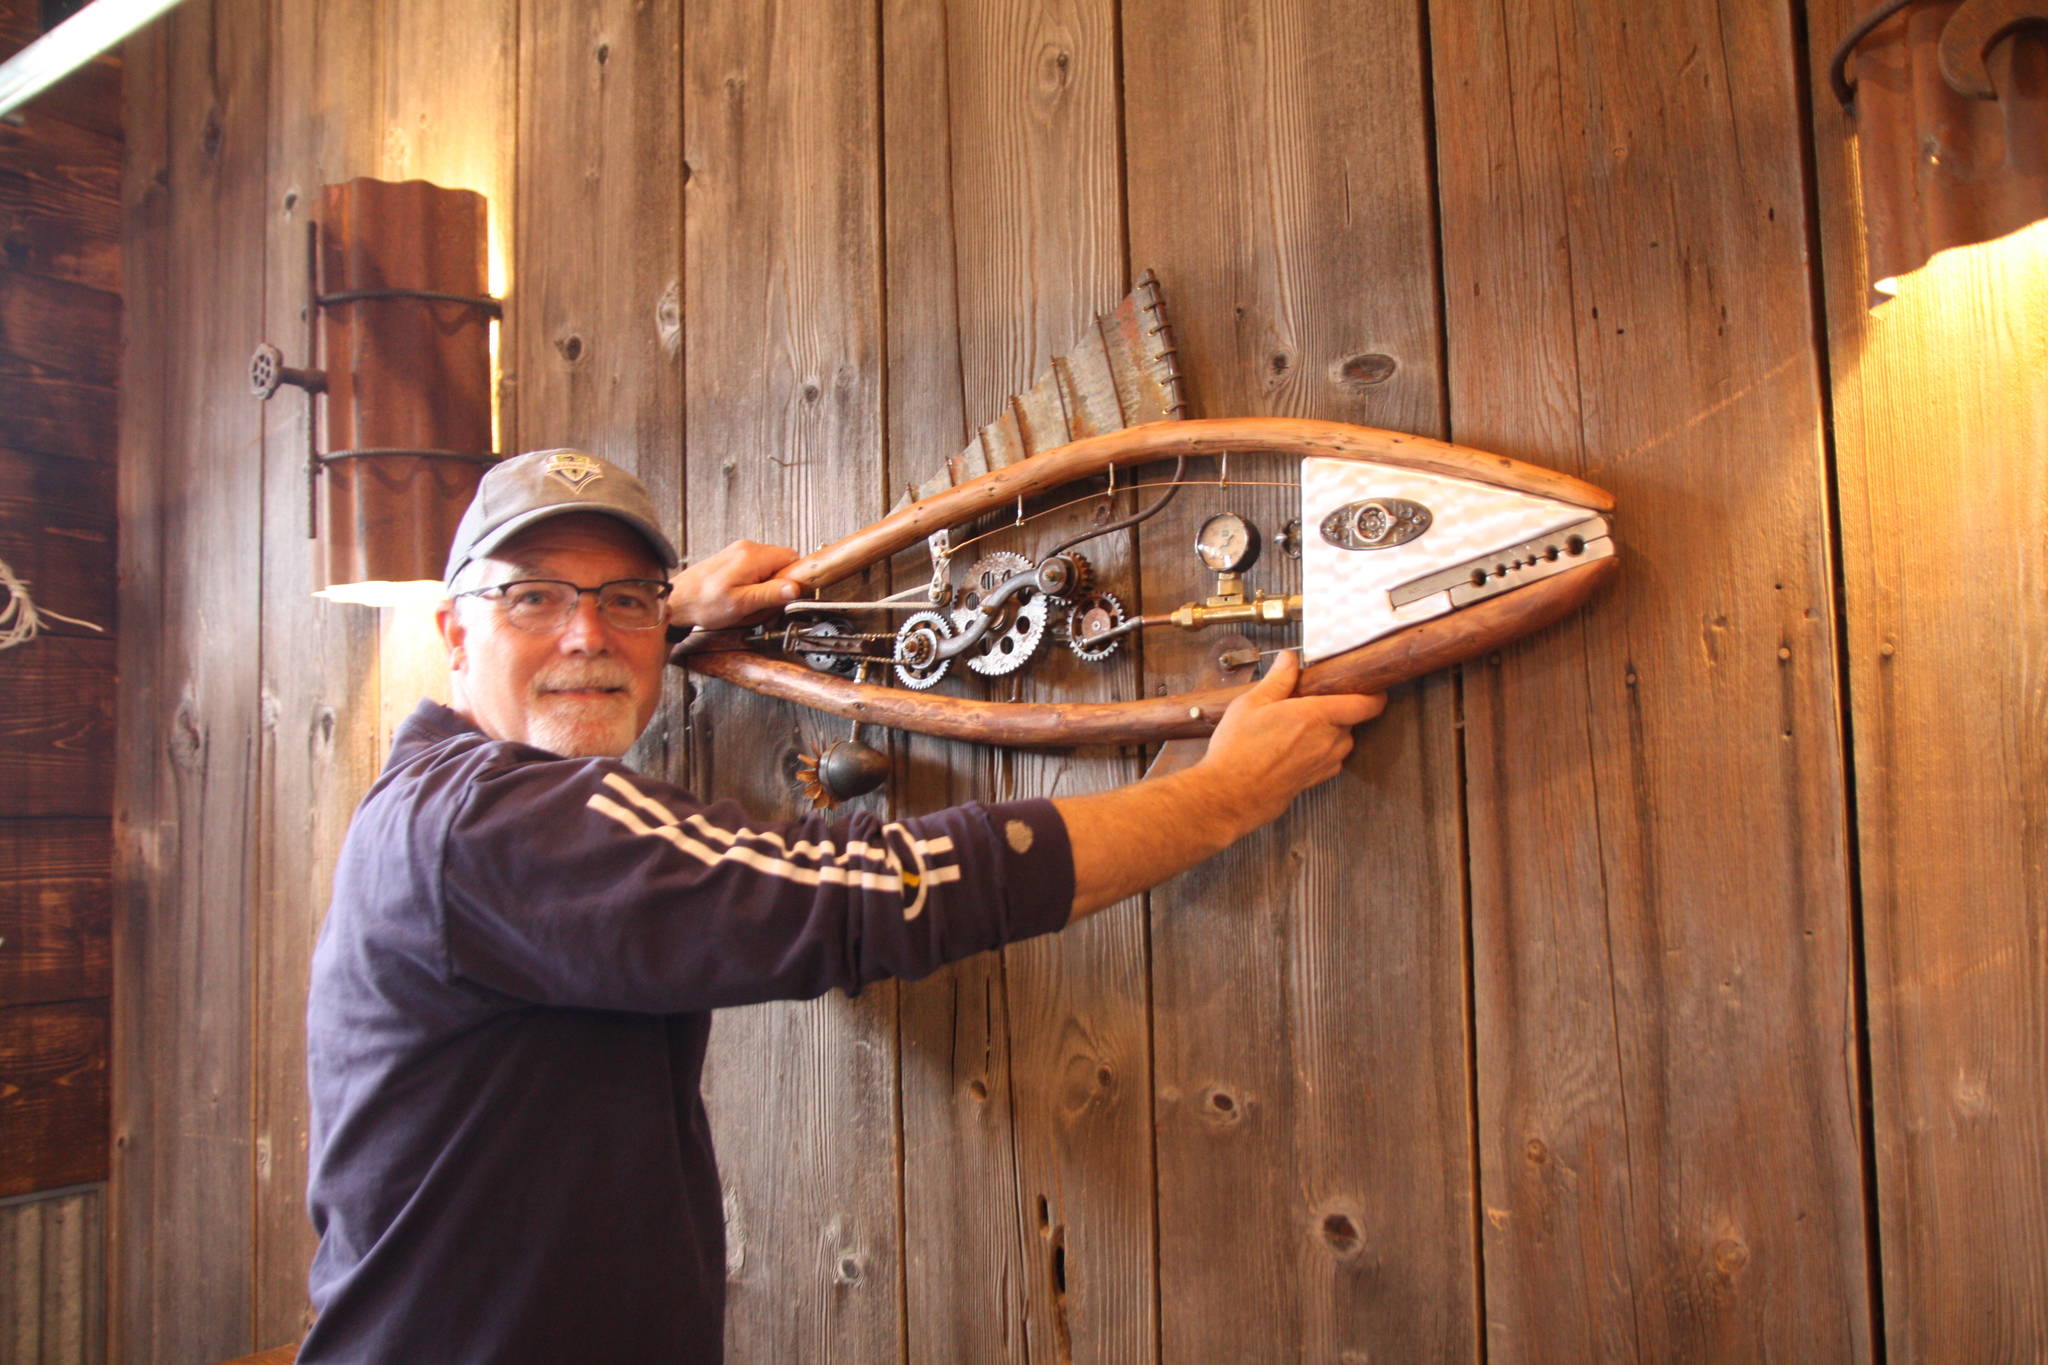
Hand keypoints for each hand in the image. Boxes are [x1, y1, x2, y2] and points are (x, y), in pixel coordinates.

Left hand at [668, 539, 803, 629]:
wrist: (676, 601)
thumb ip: (769, 594)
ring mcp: (739, 551)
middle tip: (766, 601)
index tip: (788, 593)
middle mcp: (746, 548)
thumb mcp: (741, 604)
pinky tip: (743, 595)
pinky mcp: (733, 559)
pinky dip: (756, 582)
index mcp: (752, 556)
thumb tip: (795, 588)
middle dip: (780, 583)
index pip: (792, 558)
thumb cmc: (702, 603)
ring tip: (751, 600)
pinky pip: (756, 567)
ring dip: (767, 584)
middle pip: (782, 561)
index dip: (794, 578)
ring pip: (770, 565)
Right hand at [1198, 651, 1384, 828]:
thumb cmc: (1238, 751)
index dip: (1374, 695)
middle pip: (1351, 720)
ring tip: (1301, 725)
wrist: (1229, 795)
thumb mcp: (1251, 704)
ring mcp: (1324, 763)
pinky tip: (1294, 746)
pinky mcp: (1315, 780)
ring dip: (1330, 730)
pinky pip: (1330, 759)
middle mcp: (1327, 741)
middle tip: (1314, 700)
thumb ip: (1277, 680)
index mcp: (1316, 716)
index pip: (1365, 705)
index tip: (1371, 687)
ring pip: (1342, 740)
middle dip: (1339, 708)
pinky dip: (1321, 749)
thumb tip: (1290, 659)